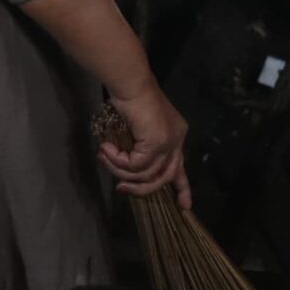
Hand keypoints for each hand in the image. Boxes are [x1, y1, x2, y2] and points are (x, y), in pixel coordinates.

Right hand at [102, 82, 191, 206]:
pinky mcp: (156, 142)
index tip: (184, 206)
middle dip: (143, 189)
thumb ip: (139, 149)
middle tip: (122, 189)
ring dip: (120, 170)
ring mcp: (168, 141)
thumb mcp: (136, 129)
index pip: (181, 167)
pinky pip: (135, 165)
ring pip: (146, 174)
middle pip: (165, 176)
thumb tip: (128, 174)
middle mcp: (176, 139)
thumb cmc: (129, 100)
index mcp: (176, 135)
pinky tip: (105, 149)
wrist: (130, 83)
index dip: (182, 188)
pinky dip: (118, 161)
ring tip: (104, 156)